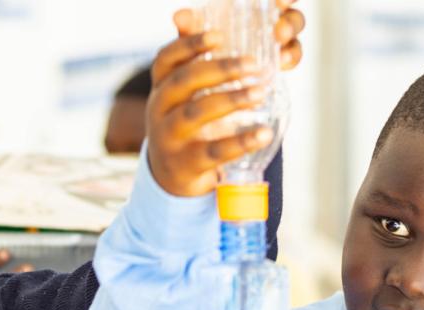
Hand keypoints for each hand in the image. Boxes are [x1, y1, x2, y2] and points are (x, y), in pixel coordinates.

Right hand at [146, 4, 304, 197]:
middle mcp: (159, 111)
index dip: (189, 45)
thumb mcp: (183, 96)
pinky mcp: (187, 165)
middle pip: (183, 83)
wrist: (172, 179)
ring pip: (197, 113)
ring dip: (231, 100)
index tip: (219, 35)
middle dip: (219, 69)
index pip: (165, 60)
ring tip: (260, 93)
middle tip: (254, 64)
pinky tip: (264, 134)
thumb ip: (191, 60)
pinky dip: (241, 142)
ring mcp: (170, 139)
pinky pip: (214, 152)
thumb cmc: (187, 125)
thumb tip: (186, 13)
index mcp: (160, 89)